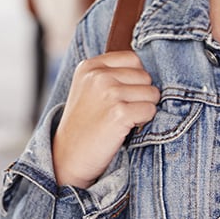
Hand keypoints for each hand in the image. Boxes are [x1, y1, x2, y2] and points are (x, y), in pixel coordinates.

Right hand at [52, 51, 159, 187]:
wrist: (67, 159)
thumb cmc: (85, 123)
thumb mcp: (89, 88)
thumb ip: (113, 72)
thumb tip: (149, 67)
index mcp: (90, 66)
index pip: (133, 59)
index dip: (135, 78)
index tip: (121, 94)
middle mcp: (98, 76)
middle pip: (145, 76)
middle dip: (140, 94)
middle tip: (120, 110)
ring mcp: (109, 93)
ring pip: (152, 93)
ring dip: (144, 108)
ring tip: (122, 119)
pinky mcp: (119, 113)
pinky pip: (151, 110)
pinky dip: (144, 122)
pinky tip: (125, 128)